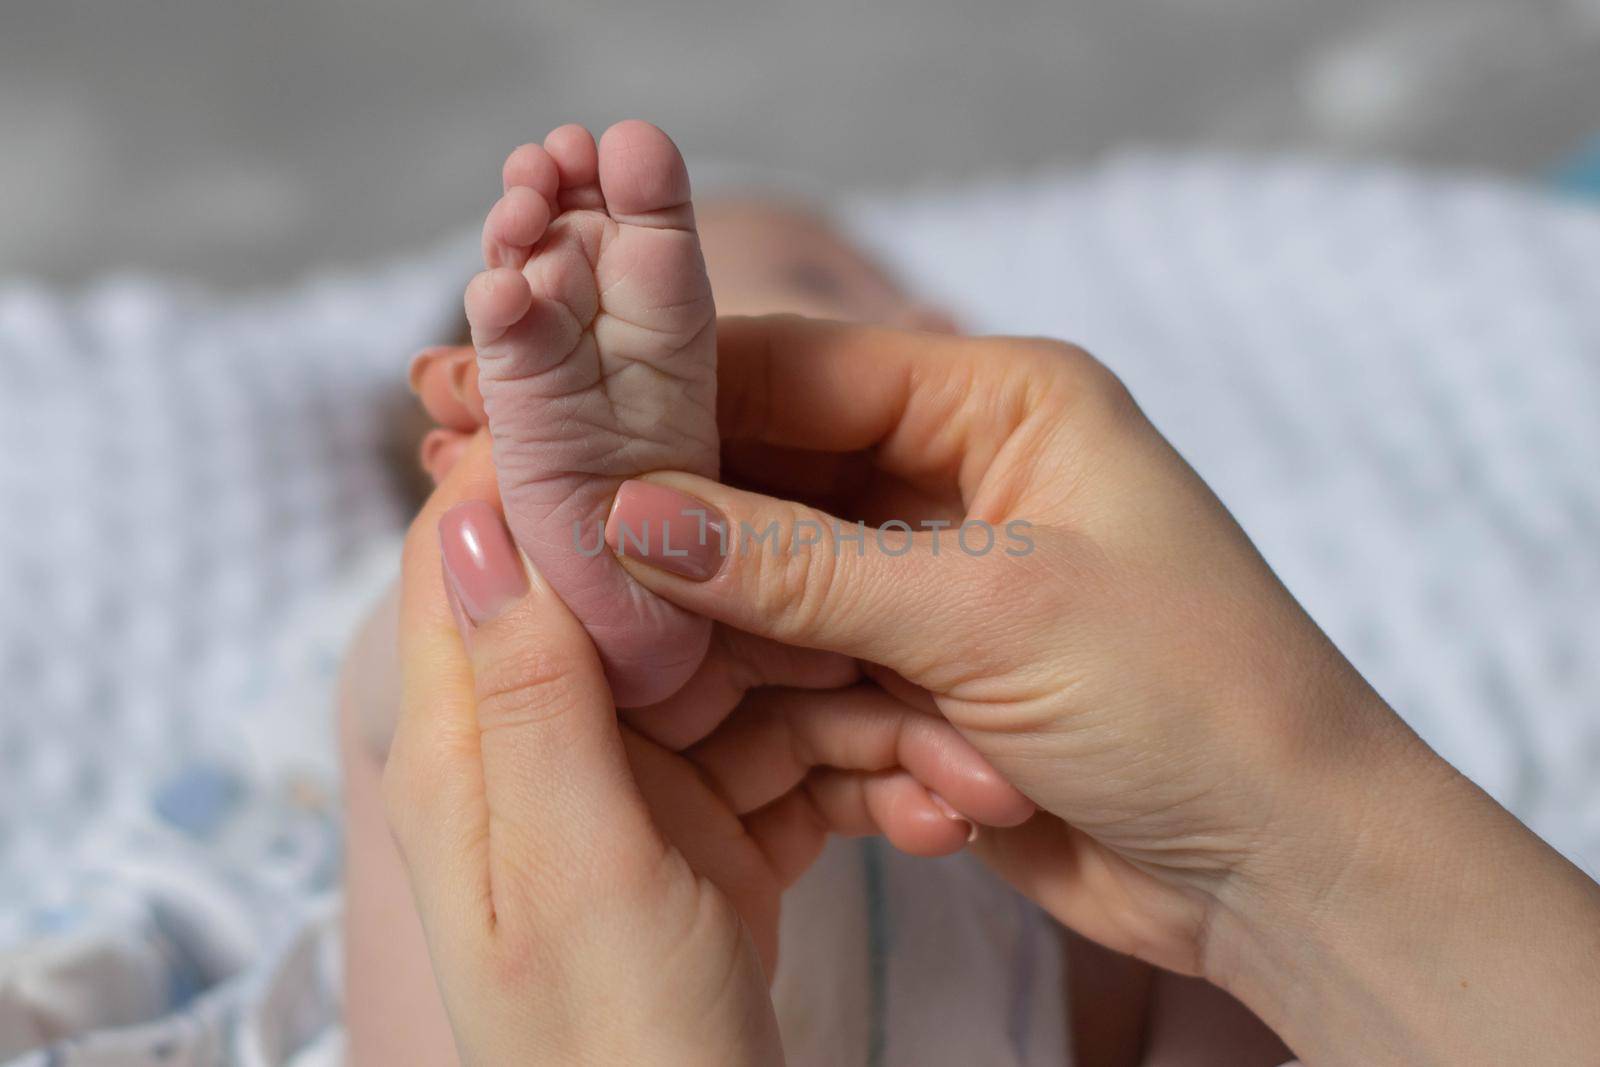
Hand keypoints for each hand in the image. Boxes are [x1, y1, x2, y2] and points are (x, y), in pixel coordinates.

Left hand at [383, 434, 1029, 1063]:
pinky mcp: (720, 831)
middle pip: (658, 601)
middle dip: (785, 600)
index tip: (678, 393)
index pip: (494, 547)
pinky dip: (875, 776)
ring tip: (970, 758)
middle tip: (895, 588)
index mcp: (476, 742)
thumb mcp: (568, 866)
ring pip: (757, 678)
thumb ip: (525, 691)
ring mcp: (644, 787)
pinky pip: (801, 758)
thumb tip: (471, 510)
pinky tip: (950, 804)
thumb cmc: (609, 1049)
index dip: (574, 464)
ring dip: (864, 707)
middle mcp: (554, 745)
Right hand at [585, 316, 1599, 1064]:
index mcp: (1003, 403)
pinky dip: (827, 732)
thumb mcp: (992, 612)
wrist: (1292, 869)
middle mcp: (964, 477)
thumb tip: (627, 518)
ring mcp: (943, 582)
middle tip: (557, 551)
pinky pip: (823, 678)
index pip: (796, 370)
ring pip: (783, 589)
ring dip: (763, 655)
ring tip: (693, 697)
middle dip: (684, 531)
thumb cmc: (1198, 702)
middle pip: (773, 477)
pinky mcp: (930, 678)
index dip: (665, 398)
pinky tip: (906, 791)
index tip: (543, 422)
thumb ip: (798, 565)